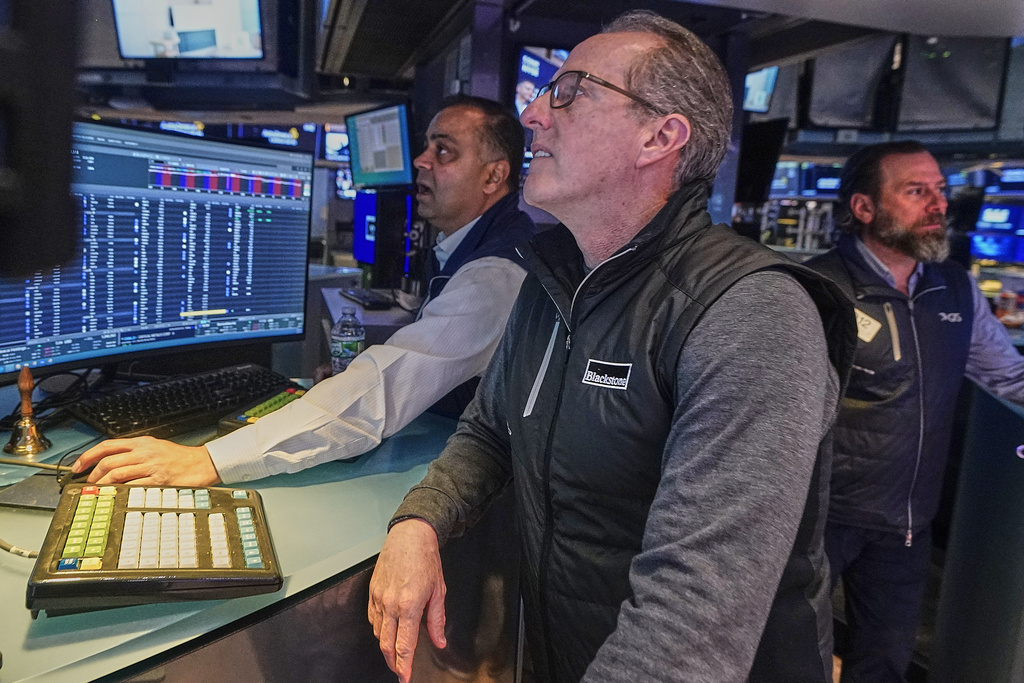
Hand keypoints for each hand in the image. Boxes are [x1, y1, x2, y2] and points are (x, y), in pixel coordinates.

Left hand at [73, 437, 220, 485]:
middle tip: (87, 483)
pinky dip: (121, 491)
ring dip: (103, 484)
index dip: (88, 456)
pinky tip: (116, 496)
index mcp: (142, 442)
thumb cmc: (180, 458)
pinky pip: (133, 486)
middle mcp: (144, 452)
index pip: (108, 446)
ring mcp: (151, 466)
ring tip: (98, 491)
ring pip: (117, 474)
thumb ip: (136, 453)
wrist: (203, 463)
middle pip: (109, 461)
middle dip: (92, 474)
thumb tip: (112, 464)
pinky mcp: (159, 480)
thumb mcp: (156, 447)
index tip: (78, 466)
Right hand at [368, 519, 447, 682]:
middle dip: (392, 662)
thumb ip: (437, 619)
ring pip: (378, 632)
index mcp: (409, 605)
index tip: (405, 677)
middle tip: (400, 671)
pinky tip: (387, 631)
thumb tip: (439, 641)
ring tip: (395, 652)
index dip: (404, 666)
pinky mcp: (372, 591)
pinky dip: (379, 629)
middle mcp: (391, 604)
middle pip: (386, 644)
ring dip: (386, 646)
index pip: (404, 645)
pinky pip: (372, 618)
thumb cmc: (425, 559)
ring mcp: (379, 598)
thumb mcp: (438, 591)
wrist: (409, 536)